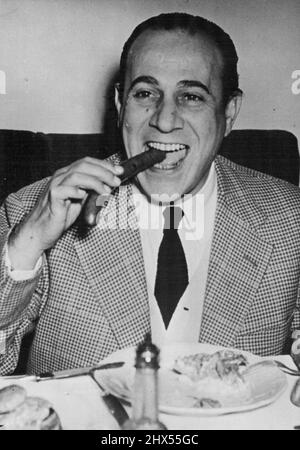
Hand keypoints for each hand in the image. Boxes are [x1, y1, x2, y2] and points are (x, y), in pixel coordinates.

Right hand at [8, 157, 122, 269]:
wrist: (42, 230)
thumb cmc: (61, 215)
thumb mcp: (81, 200)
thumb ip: (91, 190)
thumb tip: (110, 184)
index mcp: (68, 174)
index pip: (87, 162)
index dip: (104, 165)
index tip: (119, 171)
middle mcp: (61, 176)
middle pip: (84, 165)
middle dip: (103, 171)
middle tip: (116, 180)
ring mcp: (55, 185)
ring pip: (76, 175)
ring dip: (95, 181)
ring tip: (106, 191)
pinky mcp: (52, 197)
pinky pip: (65, 189)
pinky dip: (77, 191)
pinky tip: (85, 196)